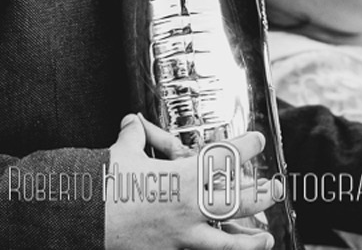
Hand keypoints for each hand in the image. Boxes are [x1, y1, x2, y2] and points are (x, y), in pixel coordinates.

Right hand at [104, 115, 276, 249]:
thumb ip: (135, 137)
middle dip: (261, 195)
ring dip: (250, 242)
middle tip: (277, 188)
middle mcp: (188, 208)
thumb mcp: (121, 153)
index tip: (258, 140)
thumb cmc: (104, 184)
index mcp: (181, 178)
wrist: (84, 220)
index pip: (223, 159)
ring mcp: (182, 237)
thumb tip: (132, 122)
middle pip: (237, 202)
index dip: (245, 147)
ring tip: (267, 238)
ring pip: (227, 245)